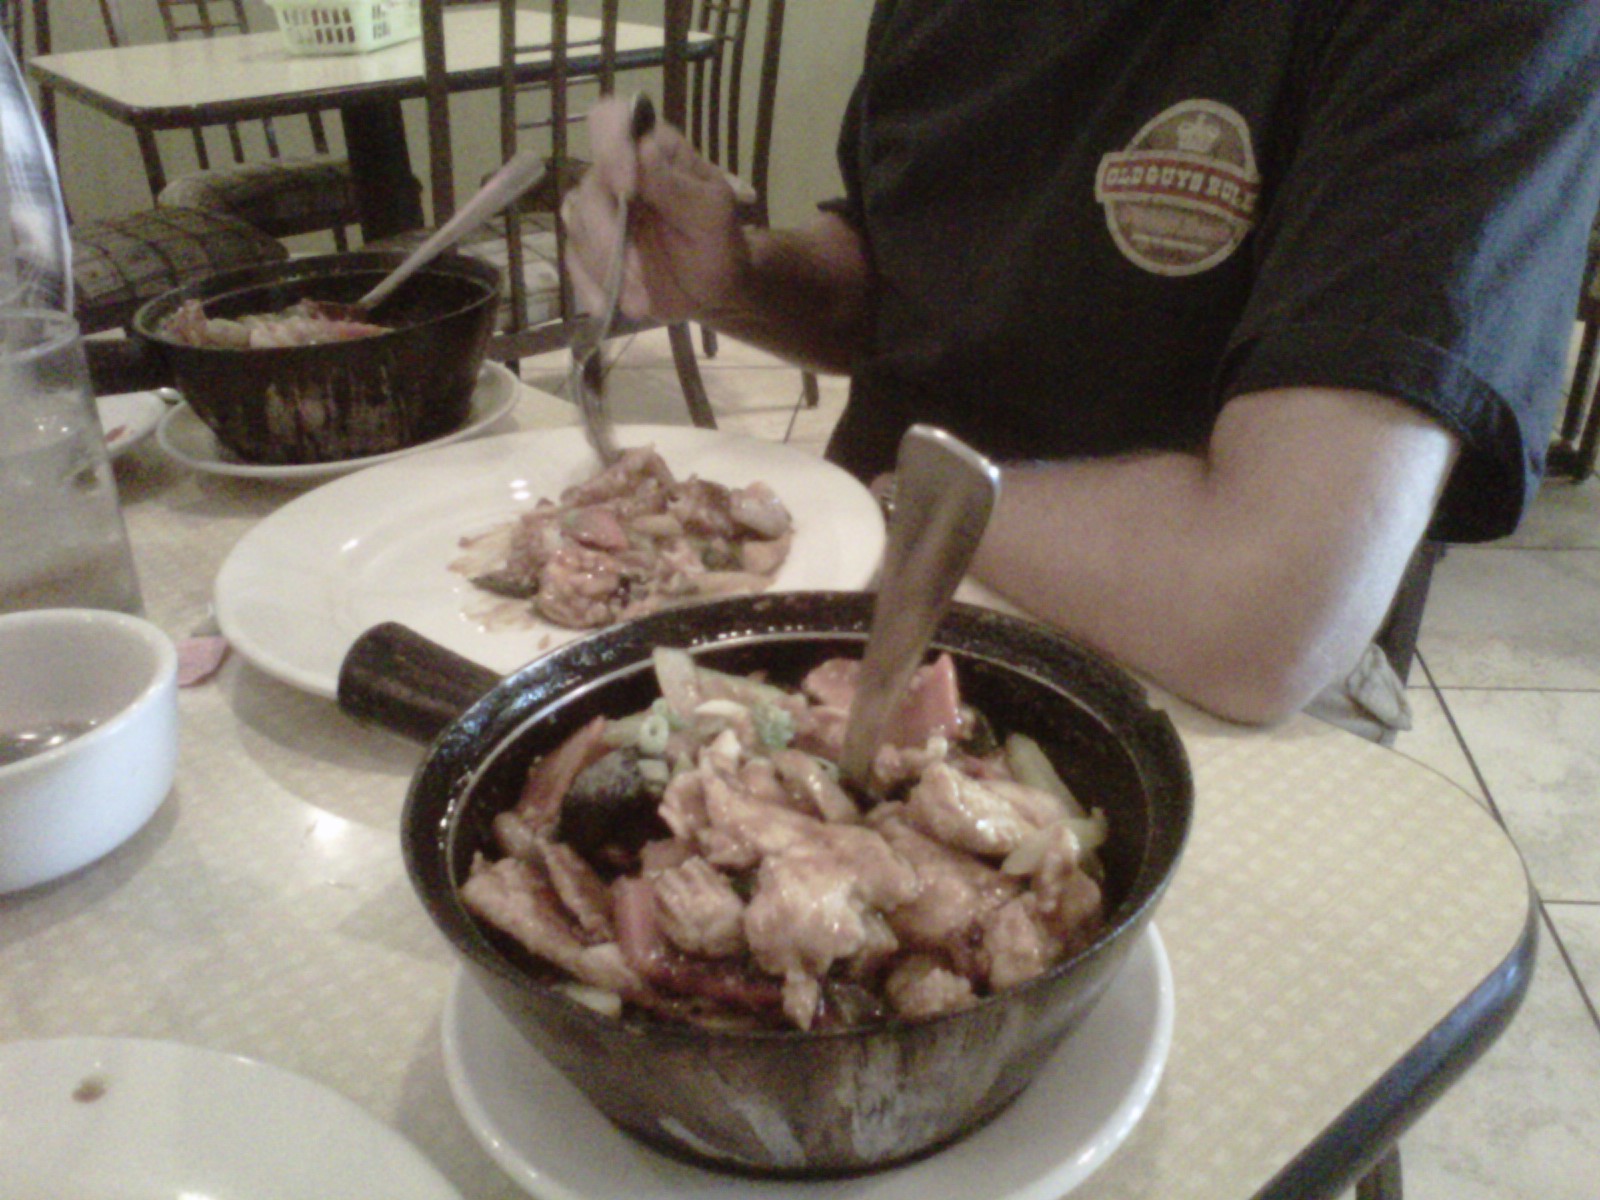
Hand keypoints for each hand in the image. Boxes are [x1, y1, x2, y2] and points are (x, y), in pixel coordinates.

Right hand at [564, 96, 748, 322]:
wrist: (713, 291)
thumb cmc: (717, 242)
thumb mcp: (711, 213)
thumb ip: (677, 185)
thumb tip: (644, 147)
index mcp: (650, 150)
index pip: (611, 120)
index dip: (610, 146)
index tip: (627, 187)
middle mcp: (617, 172)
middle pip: (589, 189)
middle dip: (611, 238)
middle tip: (639, 273)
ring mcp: (599, 210)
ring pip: (577, 228)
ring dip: (607, 269)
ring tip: (641, 297)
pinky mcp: (589, 247)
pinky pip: (573, 261)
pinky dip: (590, 287)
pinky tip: (608, 306)